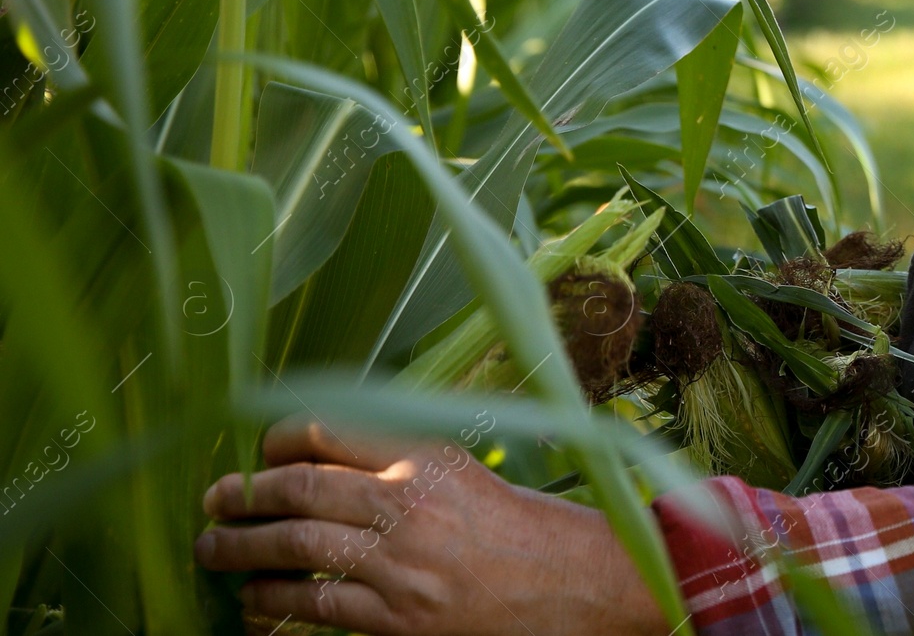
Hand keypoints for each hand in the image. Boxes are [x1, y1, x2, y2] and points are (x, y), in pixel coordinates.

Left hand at [194, 415, 671, 635]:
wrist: (564, 582)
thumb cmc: (509, 524)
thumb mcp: (456, 467)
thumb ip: (392, 454)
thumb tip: (311, 451)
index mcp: (421, 454)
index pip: (324, 431)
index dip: (274, 441)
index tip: (255, 453)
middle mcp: (407, 502)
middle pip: (298, 488)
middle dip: (242, 496)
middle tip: (213, 502)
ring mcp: (400, 564)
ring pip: (295, 549)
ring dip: (242, 550)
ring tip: (214, 552)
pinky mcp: (398, 619)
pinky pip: (314, 609)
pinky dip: (272, 605)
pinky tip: (254, 603)